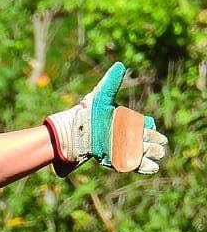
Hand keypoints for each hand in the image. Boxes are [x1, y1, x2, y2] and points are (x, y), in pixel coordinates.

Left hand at [44, 62, 168, 175]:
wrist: (72, 132)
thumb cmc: (87, 113)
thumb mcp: (100, 96)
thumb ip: (110, 82)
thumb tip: (120, 65)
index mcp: (126, 121)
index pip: (144, 124)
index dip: (149, 126)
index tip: (150, 125)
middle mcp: (125, 135)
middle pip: (146, 139)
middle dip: (154, 141)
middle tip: (159, 143)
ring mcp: (120, 148)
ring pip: (141, 152)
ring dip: (150, 153)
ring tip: (156, 154)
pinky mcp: (114, 159)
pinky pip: (131, 164)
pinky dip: (142, 166)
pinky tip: (151, 167)